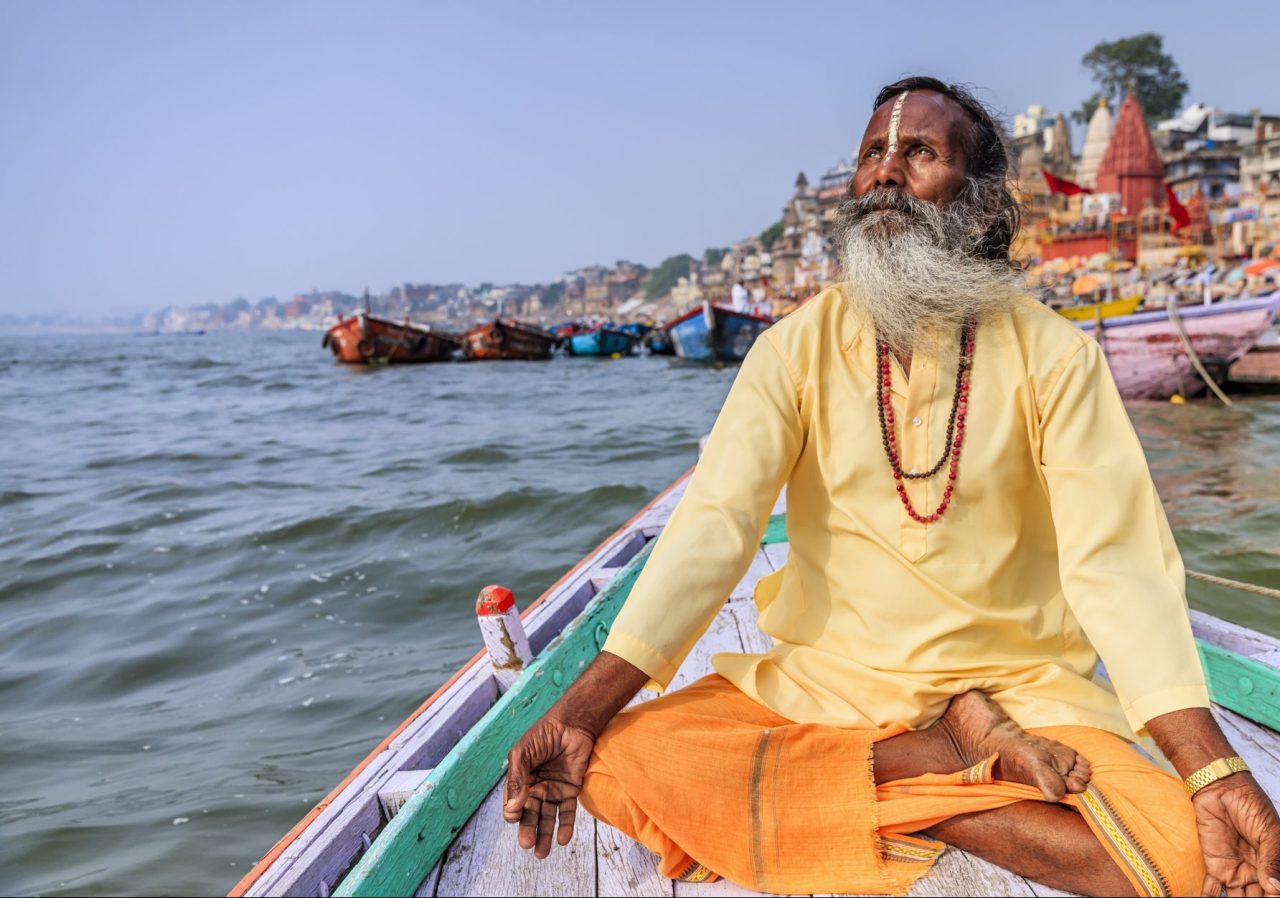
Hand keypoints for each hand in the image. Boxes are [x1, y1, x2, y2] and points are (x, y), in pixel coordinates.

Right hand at [502, 713, 596, 858]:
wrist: (573, 722)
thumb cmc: (544, 733)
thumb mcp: (523, 753)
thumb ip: (517, 779)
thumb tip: (512, 809)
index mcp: (521, 779)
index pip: (513, 803)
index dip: (513, 812)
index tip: (513, 817)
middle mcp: (536, 787)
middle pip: (530, 814)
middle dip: (528, 831)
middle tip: (528, 845)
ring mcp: (553, 790)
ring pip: (547, 818)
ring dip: (545, 835)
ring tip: (542, 853)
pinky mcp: (571, 790)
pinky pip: (567, 812)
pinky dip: (565, 826)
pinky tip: (562, 839)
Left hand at [1192, 773, 1279, 896]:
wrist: (1221, 789)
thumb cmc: (1251, 806)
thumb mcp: (1269, 832)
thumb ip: (1272, 860)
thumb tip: (1275, 888)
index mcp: (1272, 865)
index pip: (1274, 891)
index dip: (1273, 895)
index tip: (1271, 895)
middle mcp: (1255, 873)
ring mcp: (1235, 872)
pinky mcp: (1214, 867)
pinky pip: (1212, 890)